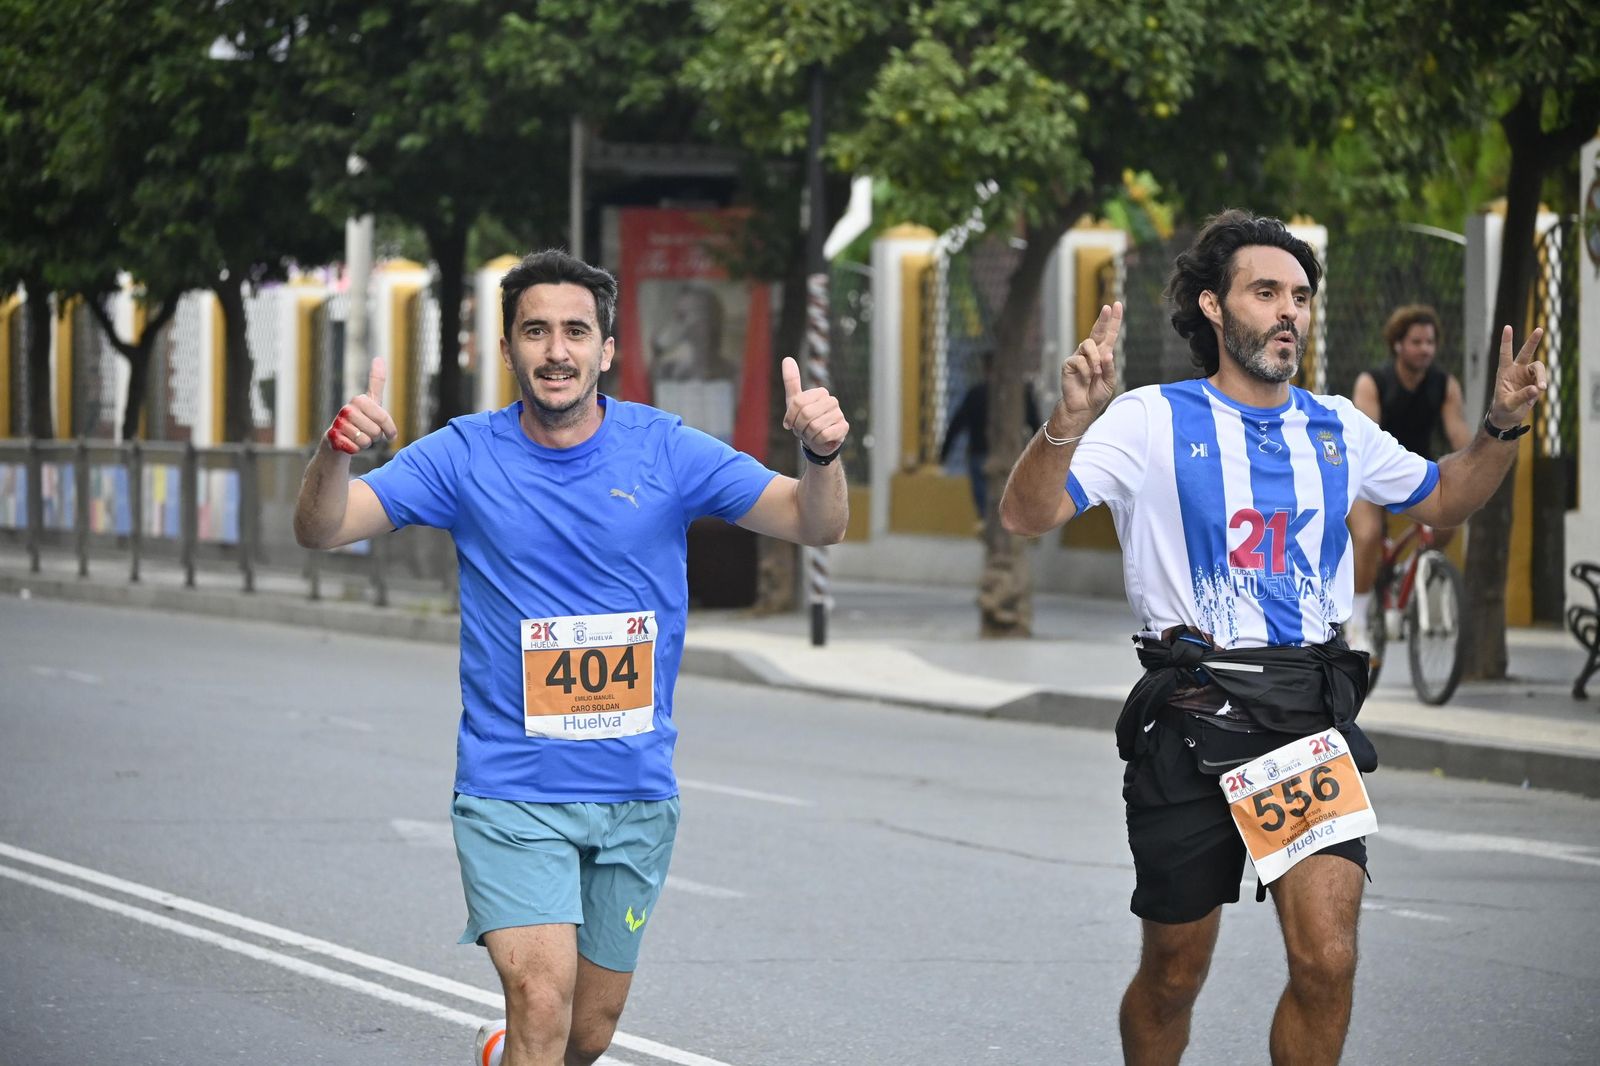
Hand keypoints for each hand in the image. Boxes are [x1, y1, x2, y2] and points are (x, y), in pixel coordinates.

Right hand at [326, 357, 397, 454]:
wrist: (338, 438)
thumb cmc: (359, 419)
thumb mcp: (371, 401)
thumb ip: (376, 382)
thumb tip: (379, 358)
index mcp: (359, 400)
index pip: (383, 418)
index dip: (389, 429)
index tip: (390, 433)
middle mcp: (346, 409)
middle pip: (375, 431)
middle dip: (375, 437)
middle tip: (367, 433)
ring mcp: (338, 423)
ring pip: (365, 441)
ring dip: (365, 443)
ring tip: (357, 437)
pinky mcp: (332, 438)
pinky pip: (354, 449)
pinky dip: (355, 450)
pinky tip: (349, 444)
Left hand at [781, 356, 848, 457]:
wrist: (817, 442)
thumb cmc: (804, 420)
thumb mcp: (795, 401)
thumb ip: (791, 381)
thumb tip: (787, 358)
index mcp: (820, 392)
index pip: (798, 403)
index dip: (790, 417)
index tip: (791, 423)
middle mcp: (832, 400)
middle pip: (806, 414)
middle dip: (799, 427)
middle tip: (802, 430)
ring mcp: (839, 414)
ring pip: (814, 426)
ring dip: (808, 435)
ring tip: (811, 434)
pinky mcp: (844, 428)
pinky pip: (824, 435)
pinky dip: (817, 440)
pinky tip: (820, 439)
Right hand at [1054, 301, 1120, 432]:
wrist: (1082, 407)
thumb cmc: (1096, 394)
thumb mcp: (1109, 381)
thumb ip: (1110, 368)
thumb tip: (1107, 354)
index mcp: (1103, 354)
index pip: (1109, 334)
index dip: (1113, 320)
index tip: (1116, 305)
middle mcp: (1091, 352)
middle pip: (1097, 331)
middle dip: (1103, 319)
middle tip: (1107, 307)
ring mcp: (1079, 356)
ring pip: (1088, 345)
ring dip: (1095, 359)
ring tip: (1096, 372)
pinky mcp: (1069, 363)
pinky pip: (1080, 360)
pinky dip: (1086, 371)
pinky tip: (1085, 379)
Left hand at [1486, 324, 1545, 429]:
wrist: (1508, 417)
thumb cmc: (1503, 409)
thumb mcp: (1509, 404)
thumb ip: (1521, 396)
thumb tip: (1537, 388)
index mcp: (1504, 372)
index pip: (1505, 354)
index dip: (1506, 341)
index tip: (1507, 327)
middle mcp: (1516, 370)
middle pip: (1526, 352)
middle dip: (1533, 341)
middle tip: (1539, 329)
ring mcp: (1527, 375)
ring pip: (1539, 368)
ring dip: (1542, 376)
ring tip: (1542, 388)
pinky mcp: (1536, 382)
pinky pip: (1542, 380)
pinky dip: (1542, 385)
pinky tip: (1537, 394)